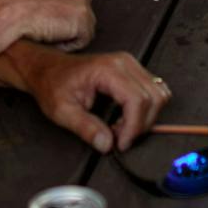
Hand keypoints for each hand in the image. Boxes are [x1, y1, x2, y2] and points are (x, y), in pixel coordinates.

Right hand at [0, 0, 94, 50]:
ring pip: (84, 26)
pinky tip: (49, 42)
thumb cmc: (4, 3)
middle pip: (83, 9)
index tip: (46, 21)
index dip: (61, 11)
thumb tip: (38, 6)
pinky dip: (67, 46)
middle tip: (47, 31)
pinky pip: (82, 40)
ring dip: (67, 34)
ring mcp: (81, 1)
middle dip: (70, 22)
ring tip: (45, 37)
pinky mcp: (82, 20)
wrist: (3, 11)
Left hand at [20, 48, 170, 152]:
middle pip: (153, 98)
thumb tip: (106, 144)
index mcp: (107, 70)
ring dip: (145, 117)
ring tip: (121, 127)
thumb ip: (85, 128)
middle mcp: (124, 63)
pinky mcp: (133, 69)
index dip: (133, 127)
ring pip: (158, 94)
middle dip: (140, 124)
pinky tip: (126, 117)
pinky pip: (153, 90)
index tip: (121, 143)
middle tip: (118, 137)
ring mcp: (130, 64)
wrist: (48, 69)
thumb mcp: (62, 111)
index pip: (137, 100)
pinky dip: (146, 108)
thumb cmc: (53, 85)